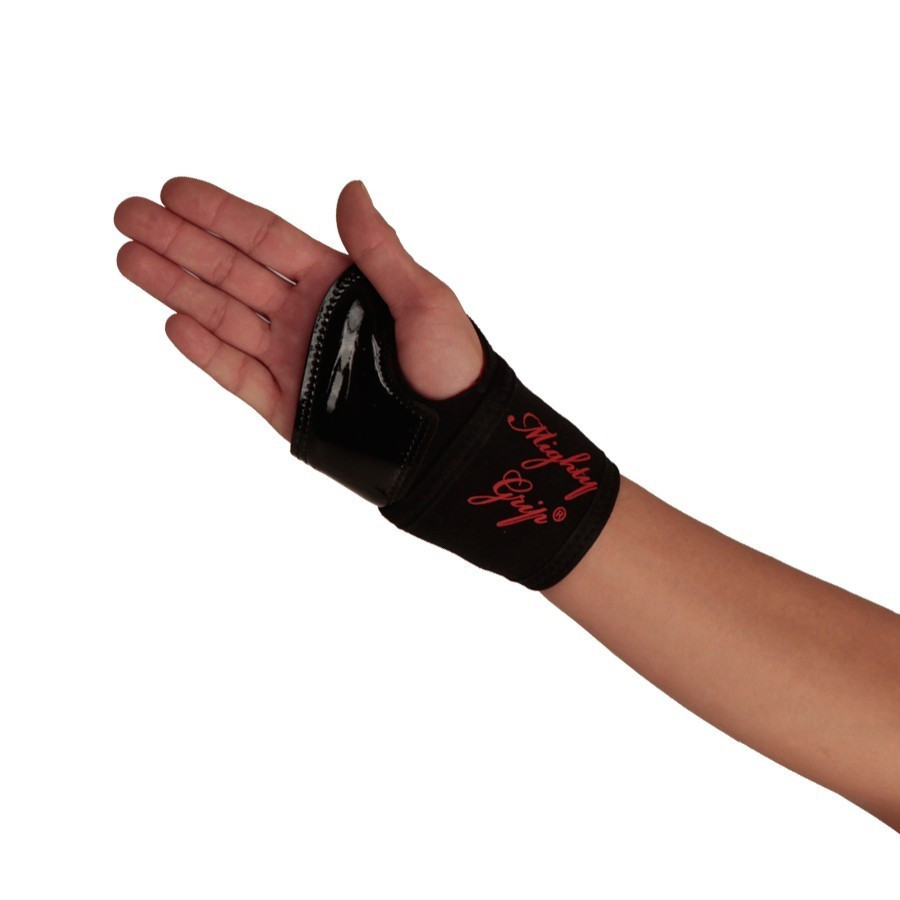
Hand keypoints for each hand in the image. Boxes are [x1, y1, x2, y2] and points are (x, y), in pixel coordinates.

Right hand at [114, 178, 483, 439]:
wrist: (452, 445)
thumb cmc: (451, 368)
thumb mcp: (424, 301)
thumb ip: (378, 250)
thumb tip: (350, 189)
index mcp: (337, 283)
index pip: (266, 240)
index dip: (220, 214)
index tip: (173, 189)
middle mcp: (306, 316)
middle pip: (231, 272)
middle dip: (180, 243)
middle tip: (128, 214)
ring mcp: (293, 359)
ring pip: (224, 318)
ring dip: (177, 288)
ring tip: (130, 259)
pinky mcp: (287, 406)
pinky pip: (238, 375)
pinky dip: (207, 352)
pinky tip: (174, 324)